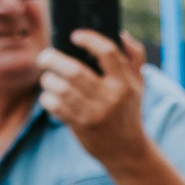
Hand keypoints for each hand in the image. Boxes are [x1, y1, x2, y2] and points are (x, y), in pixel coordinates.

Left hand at [38, 28, 149, 171]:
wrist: (127, 151)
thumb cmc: (128, 111)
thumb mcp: (139, 85)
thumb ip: (135, 56)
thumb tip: (121, 33)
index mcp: (125, 83)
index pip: (107, 52)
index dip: (89, 39)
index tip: (75, 35)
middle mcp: (110, 98)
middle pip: (74, 71)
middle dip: (53, 59)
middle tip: (45, 57)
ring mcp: (95, 113)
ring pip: (61, 88)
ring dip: (48, 80)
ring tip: (48, 78)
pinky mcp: (81, 126)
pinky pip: (55, 106)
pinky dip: (47, 98)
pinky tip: (50, 97)